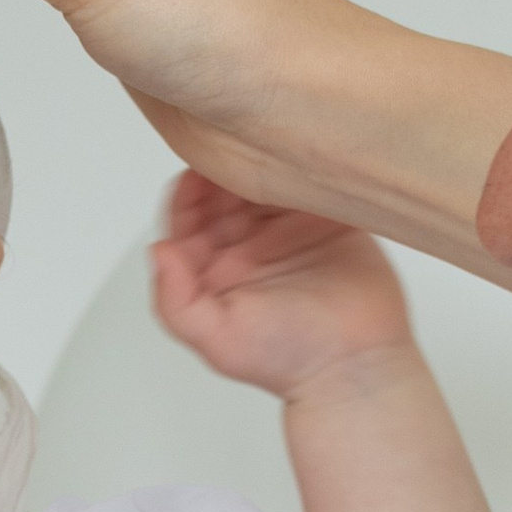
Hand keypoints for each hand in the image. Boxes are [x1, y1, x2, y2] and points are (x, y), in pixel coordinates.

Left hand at [150, 170, 411, 398]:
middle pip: (223, 190)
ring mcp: (287, 229)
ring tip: (266, 144)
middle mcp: (247, 244)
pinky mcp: (329, 219)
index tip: (195, 172)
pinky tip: (299, 150)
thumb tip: (158, 250)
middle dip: (222, 166)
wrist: (353, 366)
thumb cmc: (285, 359)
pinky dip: (301, 164)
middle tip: (234, 148)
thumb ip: (176, 301)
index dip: (187, 192)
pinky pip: (309, 182)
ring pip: (264, 179)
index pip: (188, 217)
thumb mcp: (216, 339)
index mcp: (213, 267)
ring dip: (261, 159)